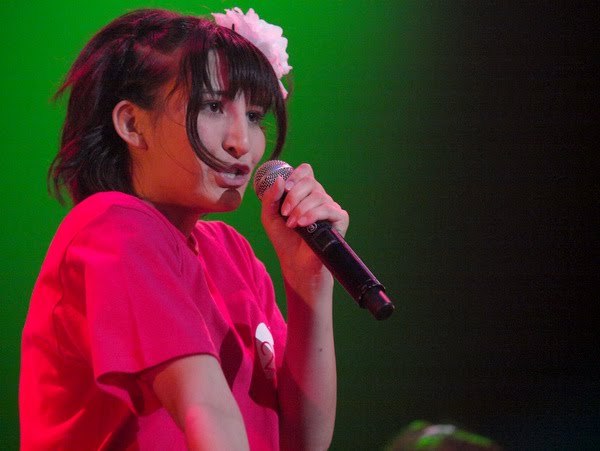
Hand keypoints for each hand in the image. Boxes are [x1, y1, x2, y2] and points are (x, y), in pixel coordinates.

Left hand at [260, 163, 348, 298]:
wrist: (295, 262)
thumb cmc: (284, 239)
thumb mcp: (269, 216)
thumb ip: (270, 197)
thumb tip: (281, 179)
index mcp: (304, 193)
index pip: (306, 171)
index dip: (296, 174)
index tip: (285, 187)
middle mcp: (319, 197)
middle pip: (310, 181)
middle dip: (294, 196)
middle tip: (284, 212)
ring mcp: (330, 207)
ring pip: (318, 196)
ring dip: (301, 209)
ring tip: (292, 224)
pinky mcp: (340, 219)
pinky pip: (329, 209)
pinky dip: (313, 215)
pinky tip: (303, 225)